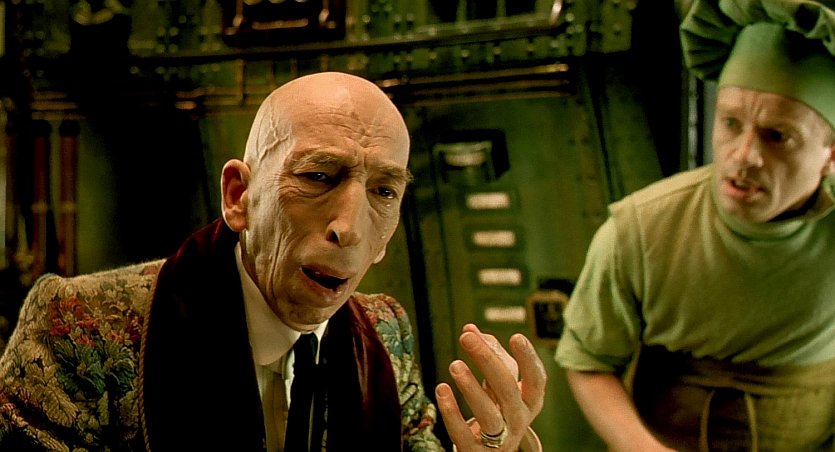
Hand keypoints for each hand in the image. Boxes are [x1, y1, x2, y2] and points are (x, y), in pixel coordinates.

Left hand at [436, 324, 546, 450]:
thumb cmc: (497, 409)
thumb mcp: (499, 384)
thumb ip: (489, 355)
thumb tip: (470, 329)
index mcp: (529, 402)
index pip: (536, 380)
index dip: (528, 359)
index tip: (516, 337)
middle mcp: (518, 421)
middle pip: (507, 390)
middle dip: (487, 361)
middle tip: (467, 338)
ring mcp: (500, 440)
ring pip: (489, 414)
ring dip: (471, 387)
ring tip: (455, 365)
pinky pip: (463, 433)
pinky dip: (452, 412)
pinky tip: (442, 389)